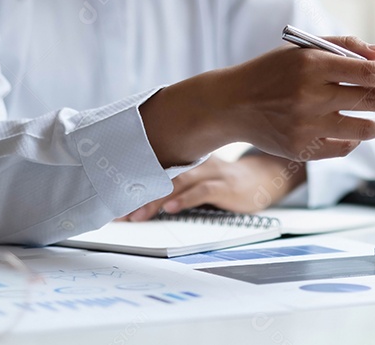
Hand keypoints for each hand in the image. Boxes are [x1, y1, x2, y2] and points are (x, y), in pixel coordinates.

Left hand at [123, 154, 304, 220]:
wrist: (264, 177)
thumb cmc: (226, 180)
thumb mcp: (198, 176)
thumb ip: (175, 180)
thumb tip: (142, 198)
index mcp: (186, 158)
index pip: (154, 169)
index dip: (131, 183)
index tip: (109, 198)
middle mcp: (196, 163)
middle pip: (160, 176)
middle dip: (137, 194)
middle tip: (117, 211)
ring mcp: (211, 173)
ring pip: (177, 183)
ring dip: (155, 200)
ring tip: (136, 215)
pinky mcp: (225, 186)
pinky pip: (202, 191)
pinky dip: (185, 199)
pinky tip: (171, 209)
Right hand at [140, 35, 374, 166]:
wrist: (231, 104)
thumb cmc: (273, 71)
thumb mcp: (302, 49)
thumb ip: (345, 46)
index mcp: (312, 65)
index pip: (368, 73)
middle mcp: (310, 96)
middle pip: (372, 101)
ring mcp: (306, 126)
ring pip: (362, 130)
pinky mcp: (301, 149)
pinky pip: (343, 147)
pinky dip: (357, 140)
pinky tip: (361, 130)